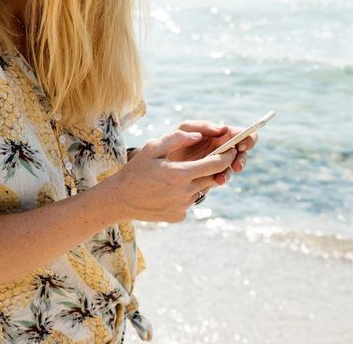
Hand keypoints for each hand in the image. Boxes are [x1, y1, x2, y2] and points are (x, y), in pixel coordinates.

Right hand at [103, 130, 237, 222]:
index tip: (232, 148)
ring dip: (197, 181)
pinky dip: (185, 194)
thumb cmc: (135, 170)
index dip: (227, 155)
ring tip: (178, 175)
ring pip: (201, 190)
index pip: (215, 164)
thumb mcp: (152, 148)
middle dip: (215, 167)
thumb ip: (176, 138)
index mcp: (180, 173)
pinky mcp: (178, 216)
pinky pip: (189, 202)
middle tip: (209, 159)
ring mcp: (183, 206)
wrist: (120, 199)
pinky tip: (168, 190)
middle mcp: (185, 192)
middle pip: (213, 178)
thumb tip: (199, 136)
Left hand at [167, 120, 256, 185]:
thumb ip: (203, 126)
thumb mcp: (185, 128)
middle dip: (242, 159)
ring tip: (221, 177)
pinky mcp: (212, 176)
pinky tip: (216, 180)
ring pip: (233, 167)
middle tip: (236, 165)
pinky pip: (222, 177)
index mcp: (221, 134)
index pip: (241, 134)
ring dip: (231, 172)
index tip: (241, 145)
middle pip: (242, 152)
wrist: (158, 159)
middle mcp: (223, 148)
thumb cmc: (173, 139)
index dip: (247, 138)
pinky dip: (221, 179)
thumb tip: (223, 128)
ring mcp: (218, 163)